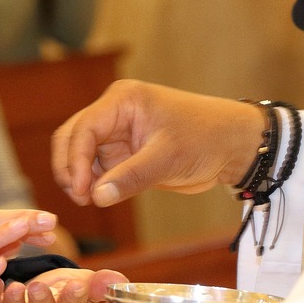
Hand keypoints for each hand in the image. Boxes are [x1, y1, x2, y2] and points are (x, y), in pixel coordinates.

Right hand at [52, 80, 266, 208]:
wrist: (233, 146)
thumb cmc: (206, 138)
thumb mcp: (168, 158)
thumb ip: (130, 177)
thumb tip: (96, 197)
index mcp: (122, 101)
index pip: (83, 129)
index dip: (75, 160)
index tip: (82, 190)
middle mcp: (114, 114)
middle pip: (72, 138)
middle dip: (70, 168)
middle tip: (80, 198)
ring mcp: (118, 134)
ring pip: (81, 156)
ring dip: (80, 178)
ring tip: (90, 201)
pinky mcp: (125, 153)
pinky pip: (98, 169)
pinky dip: (94, 184)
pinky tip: (100, 198)